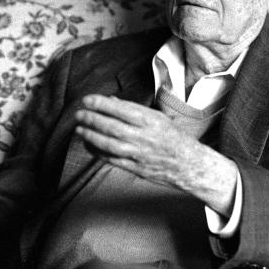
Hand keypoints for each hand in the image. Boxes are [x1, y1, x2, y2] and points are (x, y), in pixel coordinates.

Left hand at [74, 94, 237, 215]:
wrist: (189, 165)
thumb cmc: (173, 138)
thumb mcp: (157, 118)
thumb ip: (133, 110)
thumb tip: (111, 101)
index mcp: (150, 121)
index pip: (121, 109)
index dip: (101, 104)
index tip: (87, 100)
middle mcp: (144, 136)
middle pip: (112, 126)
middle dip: (92, 119)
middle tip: (79, 114)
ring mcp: (139, 154)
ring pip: (109, 144)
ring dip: (91, 136)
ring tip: (79, 130)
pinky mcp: (135, 168)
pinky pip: (112, 159)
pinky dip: (97, 152)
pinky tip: (88, 145)